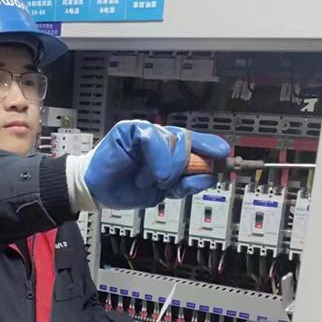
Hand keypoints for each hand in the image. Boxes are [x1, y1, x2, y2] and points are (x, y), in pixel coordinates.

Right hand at [66, 120, 229, 210]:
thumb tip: (207, 177)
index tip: (224, 154)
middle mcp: (160, 139)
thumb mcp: (162, 192)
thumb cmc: (125, 188)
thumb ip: (184, 185)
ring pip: (173, 141)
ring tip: (148, 180)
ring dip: (166, 168)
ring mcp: (145, 131)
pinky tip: (149, 174)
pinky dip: (156, 159)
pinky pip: (153, 138)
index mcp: (169, 152)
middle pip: (188, 142)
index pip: (195, 144)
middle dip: (185, 166)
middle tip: (168, 182)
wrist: (97, 191)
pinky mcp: (130, 129)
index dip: (210, 147)